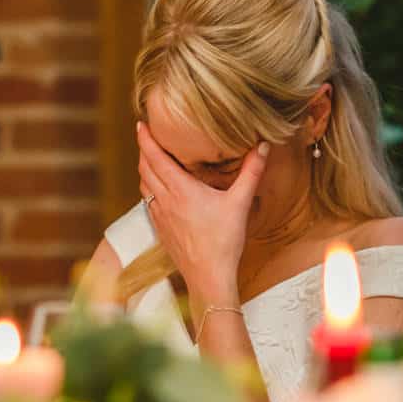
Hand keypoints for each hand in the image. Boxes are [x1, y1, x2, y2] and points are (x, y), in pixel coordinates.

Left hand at [136, 122, 268, 309]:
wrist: (209, 277)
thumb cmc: (224, 241)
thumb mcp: (240, 203)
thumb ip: (251, 172)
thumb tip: (262, 147)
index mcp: (180, 189)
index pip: (155, 157)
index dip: (145, 139)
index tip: (140, 124)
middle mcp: (164, 199)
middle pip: (144, 168)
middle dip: (143, 150)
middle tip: (146, 136)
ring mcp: (159, 215)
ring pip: (143, 184)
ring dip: (144, 169)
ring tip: (150, 158)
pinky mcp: (160, 228)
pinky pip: (147, 201)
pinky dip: (148, 188)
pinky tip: (157, 189)